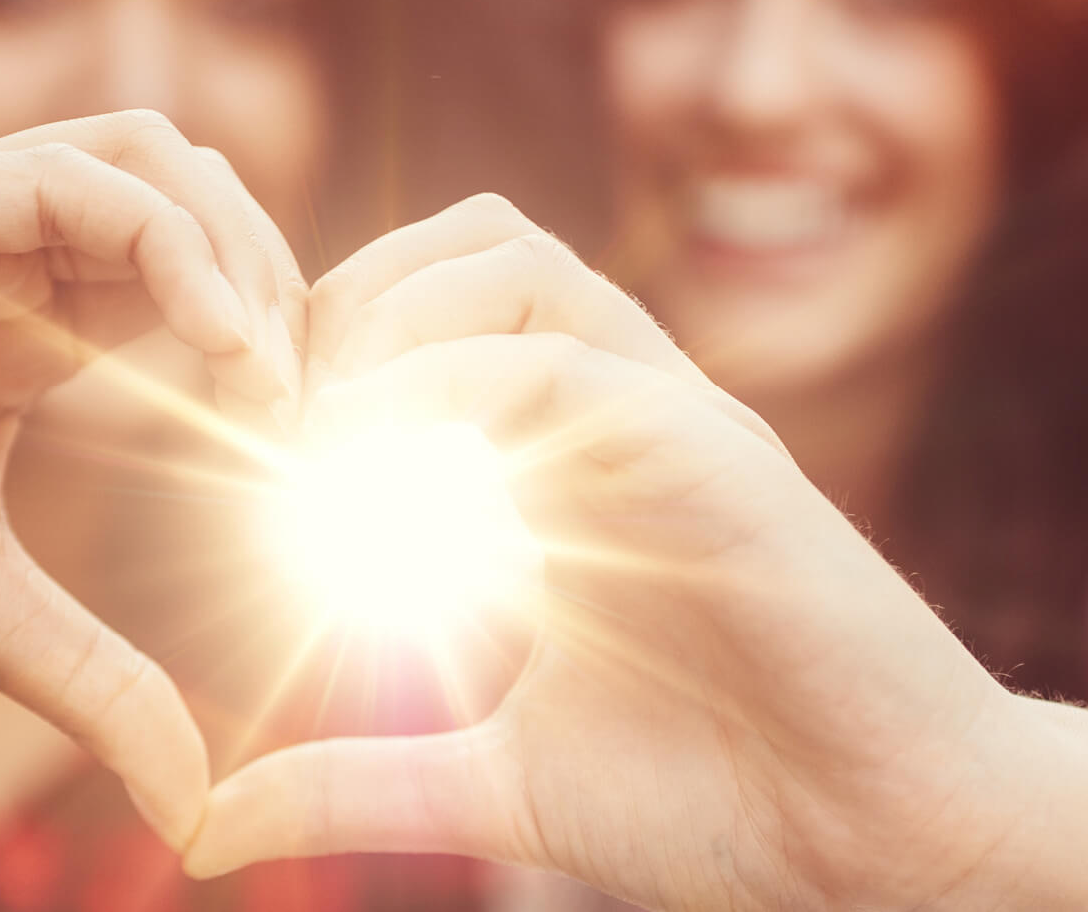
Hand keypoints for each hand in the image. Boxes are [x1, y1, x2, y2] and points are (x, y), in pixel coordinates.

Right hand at [0, 111, 305, 844]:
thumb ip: (91, 678)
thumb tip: (198, 802)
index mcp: (18, 330)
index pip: (190, 271)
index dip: (275, 336)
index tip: (316, 445)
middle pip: (189, 187)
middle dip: (276, 274)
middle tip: (303, 398)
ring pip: (136, 149)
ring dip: (226, 239)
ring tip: (258, 359)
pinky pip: (49, 176)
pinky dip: (153, 237)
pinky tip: (197, 334)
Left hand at [187, 196, 1038, 909]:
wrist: (886, 845)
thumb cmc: (721, 801)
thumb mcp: (492, 788)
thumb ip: (353, 785)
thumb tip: (202, 824)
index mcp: (570, 459)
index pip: (427, 310)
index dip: (319, 354)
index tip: (242, 462)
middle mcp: (622, 410)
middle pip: (460, 242)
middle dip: (338, 309)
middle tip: (267, 430)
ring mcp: (672, 417)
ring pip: (509, 259)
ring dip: (387, 325)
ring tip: (317, 441)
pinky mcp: (713, 453)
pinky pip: (561, 360)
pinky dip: (451, 392)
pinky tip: (383, 489)